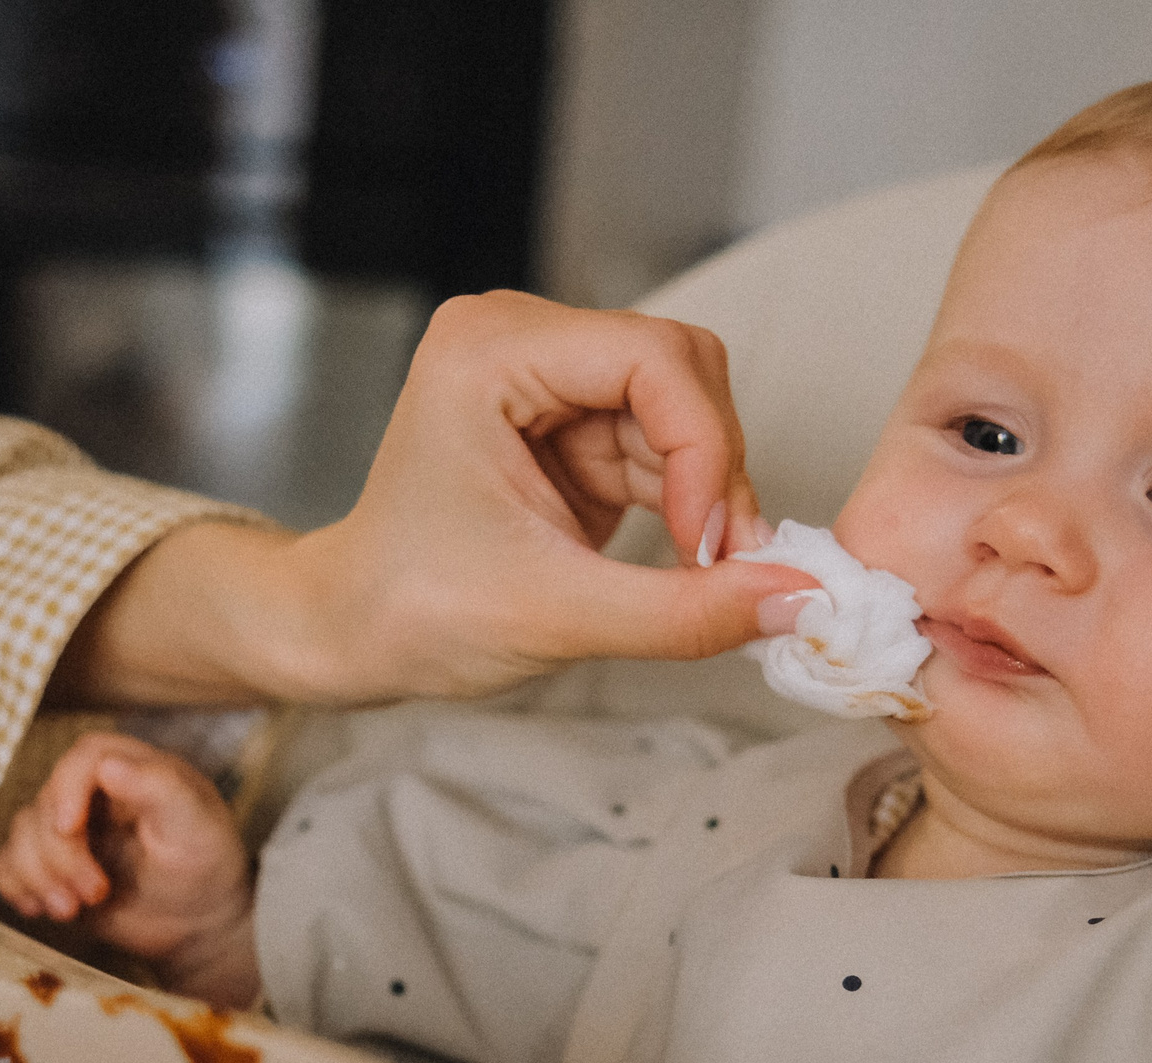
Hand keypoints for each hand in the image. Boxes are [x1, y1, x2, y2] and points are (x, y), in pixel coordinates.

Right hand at [0, 733, 259, 1007]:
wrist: (198, 924)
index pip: (84, 757)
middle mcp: (94, 793)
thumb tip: (108, 764)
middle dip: (60, 854)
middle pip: (45, 803)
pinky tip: (42, 910)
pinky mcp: (52, 866)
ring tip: (72, 909)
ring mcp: (69, 830)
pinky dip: (17, 887)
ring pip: (21, 834)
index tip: (68, 827)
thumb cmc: (206, 868)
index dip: (66, 788)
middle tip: (94, 894)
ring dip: (39, 875)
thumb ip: (160, 789)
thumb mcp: (197, 827)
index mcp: (134, 769)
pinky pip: (8, 864)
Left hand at [50, 293, 814, 707]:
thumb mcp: (558, 617)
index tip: (713, 544)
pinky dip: (685, 505)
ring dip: (703, 494)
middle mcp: (519, 339)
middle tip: (720, 563)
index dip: (705, 449)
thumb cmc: (413, 612)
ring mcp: (547, 378)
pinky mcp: (570, 424)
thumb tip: (800, 601)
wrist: (351, 633)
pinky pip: (664, 446)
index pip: (650, 356)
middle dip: (712, 467)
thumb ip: (686, 611)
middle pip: (680, 368)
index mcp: (490, 352)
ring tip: (698, 575)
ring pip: (684, 410)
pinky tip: (678, 560)